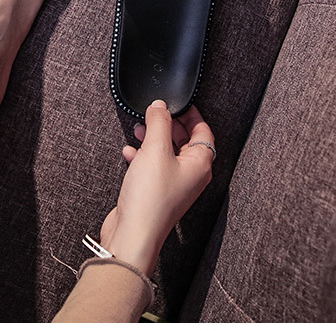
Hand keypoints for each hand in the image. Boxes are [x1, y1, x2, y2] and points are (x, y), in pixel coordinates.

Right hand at [99, 101, 214, 277]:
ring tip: (140, 128)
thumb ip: (159, 122)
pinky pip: (153, 166)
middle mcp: (190, 176)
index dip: (192, 114)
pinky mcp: (157, 192)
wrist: (133, 233)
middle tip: (157, 113)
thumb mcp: (156, 149)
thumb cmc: (151, 199)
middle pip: (186, 141)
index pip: (203, 131)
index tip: (179, 103)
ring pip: (167, 152)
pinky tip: (131, 151)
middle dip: (170, 124)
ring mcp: (173, 185)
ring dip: (154, 137)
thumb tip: (160, 106)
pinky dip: (143, 155)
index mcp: (200, 165)